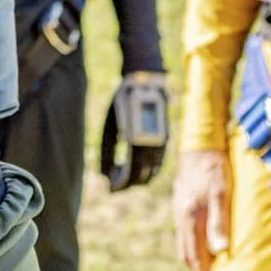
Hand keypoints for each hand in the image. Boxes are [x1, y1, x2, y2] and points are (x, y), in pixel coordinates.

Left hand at [102, 72, 172, 190]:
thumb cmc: (122, 103)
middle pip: (143, 175)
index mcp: (135, 141)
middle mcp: (152, 144)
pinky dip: (149, 169)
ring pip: (153, 171)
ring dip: (139, 178)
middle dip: (128, 183)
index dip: (120, 184)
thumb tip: (104, 175)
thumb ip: (107, 152)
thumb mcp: (109, 127)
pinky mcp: (167, 138)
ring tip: (124, 177)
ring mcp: (162, 142)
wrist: (145, 82)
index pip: (130, 172)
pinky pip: (159, 161)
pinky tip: (137, 168)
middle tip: (115, 185)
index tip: (110, 189)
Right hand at [173, 148, 230, 270]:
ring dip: (193, 258)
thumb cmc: (214, 168)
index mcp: (191, 218)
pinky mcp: (181, 203)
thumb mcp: (221, 194)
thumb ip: (220, 222)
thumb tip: (220, 250)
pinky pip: (184, 231)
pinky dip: (191, 243)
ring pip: (183, 242)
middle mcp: (182, 217)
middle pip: (186, 253)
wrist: (199, 144)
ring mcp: (179, 210)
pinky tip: (201, 243)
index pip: (195, 256)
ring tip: (206, 270)